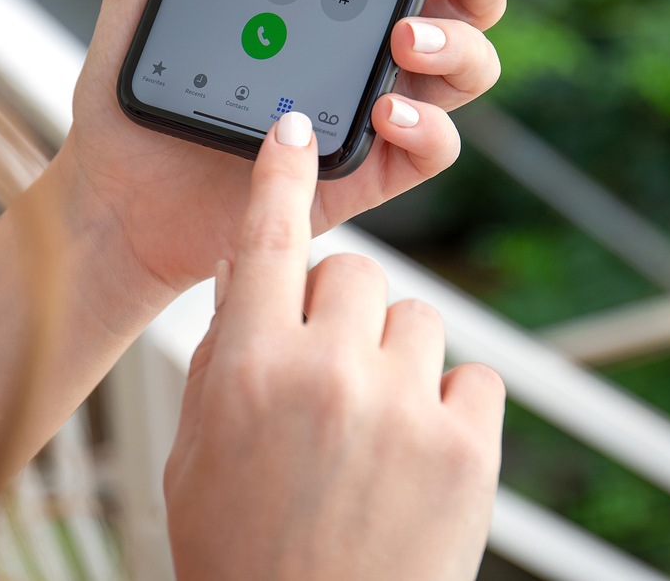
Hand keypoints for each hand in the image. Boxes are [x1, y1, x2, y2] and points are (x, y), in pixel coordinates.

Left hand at [59, 0, 520, 309]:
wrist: (116, 192)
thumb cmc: (140, 80)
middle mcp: (374, 35)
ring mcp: (379, 100)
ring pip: (472, 62)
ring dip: (458, 39)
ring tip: (405, 32)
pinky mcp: (368, 168)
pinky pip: (437, 146)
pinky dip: (427, 124)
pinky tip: (386, 108)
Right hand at [165, 113, 503, 580]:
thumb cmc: (242, 554)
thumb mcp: (195, 449)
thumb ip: (225, 352)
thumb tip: (253, 272)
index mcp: (249, 368)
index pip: (268, 237)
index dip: (281, 174)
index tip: (295, 131)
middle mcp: (330, 374)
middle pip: (355, 272)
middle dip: (340, 309)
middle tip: (328, 366)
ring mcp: (405, 408)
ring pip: (418, 319)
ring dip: (395, 357)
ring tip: (373, 427)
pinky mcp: (468, 450)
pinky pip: (474, 377)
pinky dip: (450, 406)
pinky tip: (416, 453)